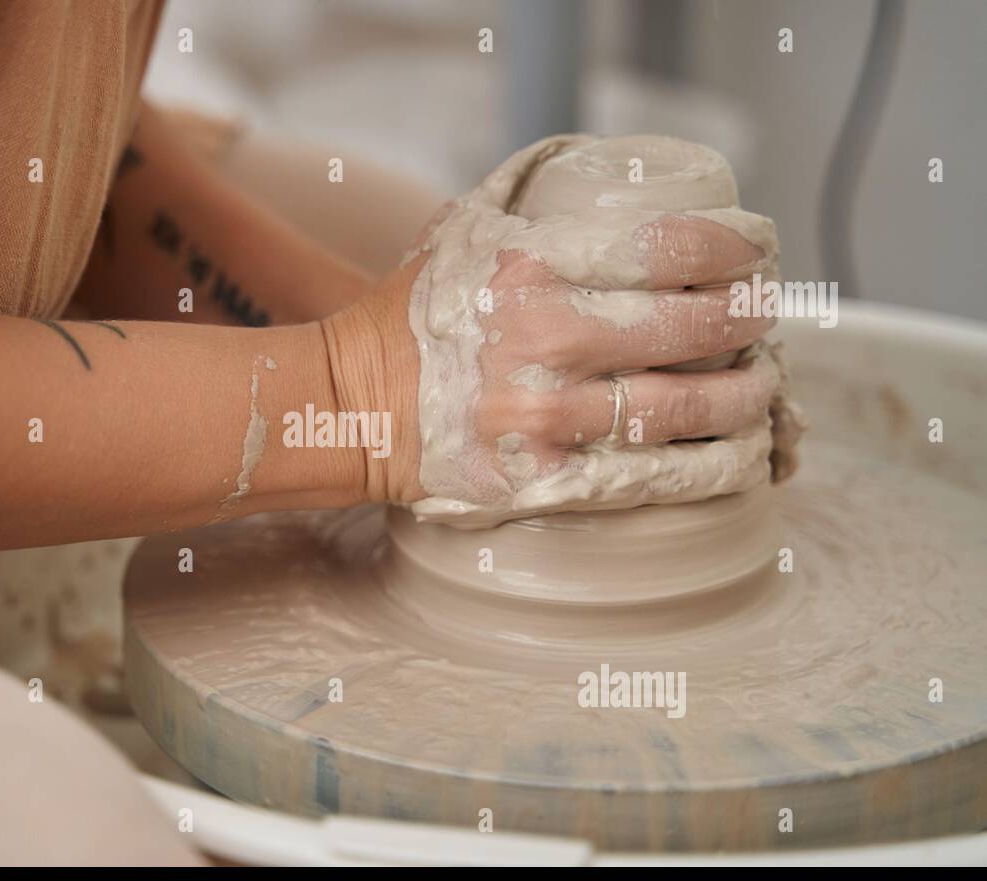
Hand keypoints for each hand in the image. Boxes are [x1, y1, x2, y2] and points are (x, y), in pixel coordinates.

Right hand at [323, 137, 783, 522]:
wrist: (353, 408)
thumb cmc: (414, 316)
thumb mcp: (460, 229)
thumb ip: (528, 190)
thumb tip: (594, 162)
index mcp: (533, 269)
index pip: (671, 249)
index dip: (735, 248)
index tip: (757, 249)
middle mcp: (550, 342)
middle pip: (695, 330)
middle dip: (750, 318)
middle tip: (765, 314)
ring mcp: (552, 419)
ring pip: (690, 409)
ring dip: (747, 394)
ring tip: (762, 382)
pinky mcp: (551, 481)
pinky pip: (661, 477)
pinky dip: (718, 465)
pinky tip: (746, 452)